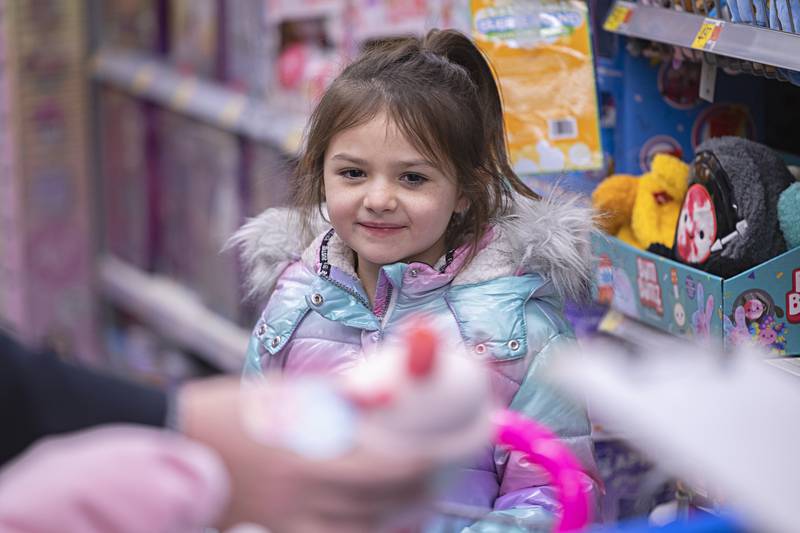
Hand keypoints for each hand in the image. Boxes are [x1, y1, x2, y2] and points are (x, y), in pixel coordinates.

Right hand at [179, 377, 434, 531]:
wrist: (171, 442)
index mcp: (314, 453)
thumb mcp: (287, 394)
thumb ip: (337, 400)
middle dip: (435, 483)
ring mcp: (293, 523)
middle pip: (394, 502)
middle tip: (450, 460)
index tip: (473, 434)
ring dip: (407, 513)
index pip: (401, 464)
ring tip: (422, 494)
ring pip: (371, 532)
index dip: (448, 452)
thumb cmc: (229, 410)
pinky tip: (380, 518)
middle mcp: (309, 497)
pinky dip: (368, 530)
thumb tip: (386, 393)